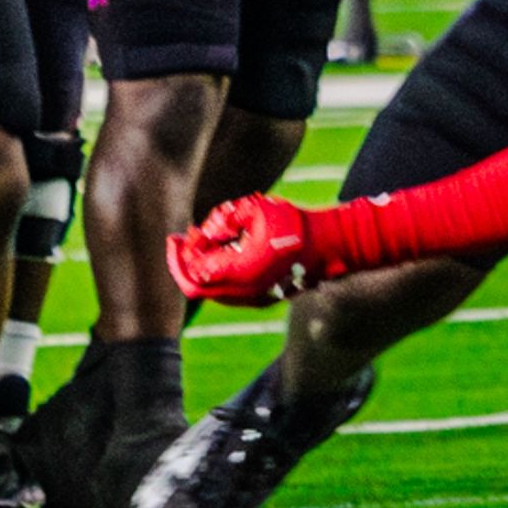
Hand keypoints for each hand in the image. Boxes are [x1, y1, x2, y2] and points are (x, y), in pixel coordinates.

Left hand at [167, 193, 326, 303]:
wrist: (329, 244)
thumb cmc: (295, 223)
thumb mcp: (256, 208)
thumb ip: (224, 218)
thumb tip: (207, 233)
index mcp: (239, 271)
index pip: (193, 273)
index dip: (178, 255)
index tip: (177, 236)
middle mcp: (243, 292)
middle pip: (197, 289)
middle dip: (185, 264)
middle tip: (182, 241)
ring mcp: (254, 299)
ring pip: (212, 292)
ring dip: (202, 269)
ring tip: (204, 242)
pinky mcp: (262, 298)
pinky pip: (228, 293)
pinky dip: (218, 275)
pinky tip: (223, 253)